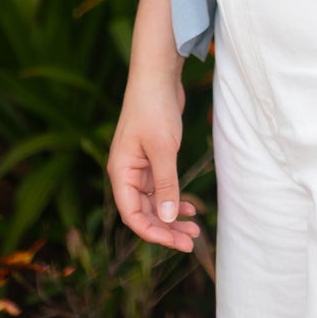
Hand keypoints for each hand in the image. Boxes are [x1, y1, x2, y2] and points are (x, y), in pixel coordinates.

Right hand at [106, 74, 200, 252]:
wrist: (157, 75)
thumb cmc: (155, 108)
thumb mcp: (163, 148)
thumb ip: (166, 183)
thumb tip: (168, 218)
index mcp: (121, 173)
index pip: (132, 215)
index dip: (153, 232)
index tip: (176, 241)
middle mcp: (127, 173)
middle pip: (144, 212)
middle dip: (166, 228)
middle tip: (191, 241)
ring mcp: (139, 166)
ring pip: (154, 202)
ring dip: (172, 216)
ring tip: (195, 228)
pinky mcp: (152, 158)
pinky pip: (161, 187)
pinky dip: (174, 198)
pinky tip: (191, 207)